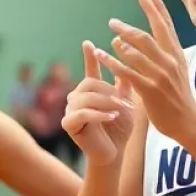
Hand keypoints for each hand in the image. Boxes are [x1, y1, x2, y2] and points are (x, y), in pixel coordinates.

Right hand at [62, 42, 134, 164]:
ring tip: (121, 109)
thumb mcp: (126, 103)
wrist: (115, 152)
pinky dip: (99, 114)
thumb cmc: (120, 129)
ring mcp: (70, 109)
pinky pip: (82, 113)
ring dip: (106, 102)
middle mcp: (77, 97)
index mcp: (90, 91)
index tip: (88, 43)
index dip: (89, 57)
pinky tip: (112, 116)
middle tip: (126, 101)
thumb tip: (127, 61)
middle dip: (109, 91)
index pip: (90, 71)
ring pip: (86, 97)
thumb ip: (124, 85)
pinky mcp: (68, 124)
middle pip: (89, 83)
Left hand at [96, 0, 195, 143]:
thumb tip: (157, 41)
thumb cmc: (180, 98)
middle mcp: (169, 62)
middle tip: (112, 21)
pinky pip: (127, 72)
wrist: (188, 122)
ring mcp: (160, 75)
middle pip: (148, 35)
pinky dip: (112, 61)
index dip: (157, 9)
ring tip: (110, 35)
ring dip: (120, 40)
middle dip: (129, 25)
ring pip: (136, 51)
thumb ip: (167, 56)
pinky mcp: (150, 89)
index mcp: (176, 55)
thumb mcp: (178, 72)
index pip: (166, 27)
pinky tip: (101, 55)